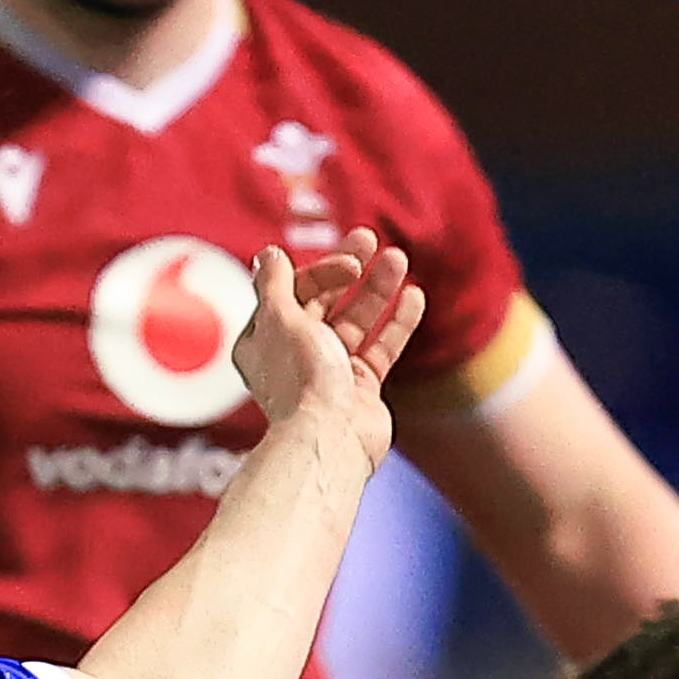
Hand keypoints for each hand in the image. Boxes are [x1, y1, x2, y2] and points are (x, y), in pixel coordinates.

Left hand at [232, 228, 421, 466]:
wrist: (331, 438)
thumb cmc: (301, 380)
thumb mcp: (278, 318)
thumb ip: (274, 282)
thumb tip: (267, 254)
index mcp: (265, 339)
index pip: (294, 291)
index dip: (320, 271)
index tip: (347, 262)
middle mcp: (296, 354)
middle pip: (325, 301)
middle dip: (349, 270)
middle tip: (371, 240)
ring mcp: (331, 372)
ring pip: (356, 321)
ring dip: (377, 289)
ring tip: (399, 259)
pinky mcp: (362, 389)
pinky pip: (381, 347)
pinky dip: (397, 322)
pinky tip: (413, 296)